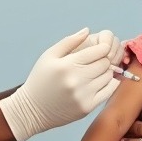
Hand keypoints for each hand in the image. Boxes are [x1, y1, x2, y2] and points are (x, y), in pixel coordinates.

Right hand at [0, 28, 119, 140]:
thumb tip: (87, 30)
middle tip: (96, 61)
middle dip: (103, 60)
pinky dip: (108, 84)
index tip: (98, 50)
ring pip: (108, 77)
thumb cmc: (41, 79)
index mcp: (67, 65)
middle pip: (105, 64)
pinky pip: (109, 91)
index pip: (99, 51)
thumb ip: (69, 41)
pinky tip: (99, 82)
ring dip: (105, 72)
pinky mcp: (87, 107)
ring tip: (95, 72)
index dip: (102, 48)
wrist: (32, 109)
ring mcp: (82, 95)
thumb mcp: (49, 56)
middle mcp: (76, 80)